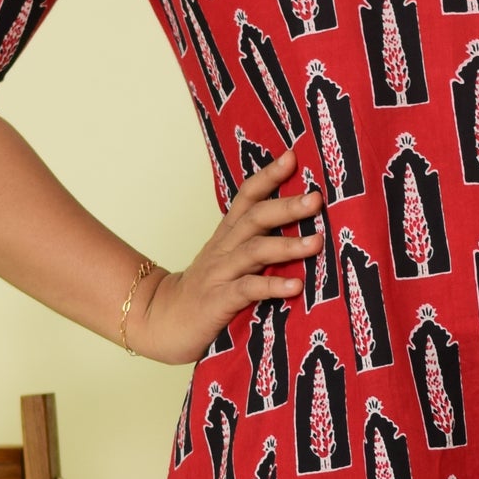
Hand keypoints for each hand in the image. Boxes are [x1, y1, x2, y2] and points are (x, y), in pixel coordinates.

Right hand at [132, 153, 324, 364]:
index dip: (268, 176)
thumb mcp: (227, 260)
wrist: (161, 321)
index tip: (292, 157)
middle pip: (256, 218)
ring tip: (317, 242)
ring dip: (287, 245)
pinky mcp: (219, 301)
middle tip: (316, 198)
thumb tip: (300, 230)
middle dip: (287, 206)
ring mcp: (221, 273)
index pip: (247, 197)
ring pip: (255, 250)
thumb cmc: (204, 292)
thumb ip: (255, 244)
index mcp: (227, 235)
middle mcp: (224, 248)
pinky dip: (272, 286)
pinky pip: (248, 289)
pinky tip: (295, 287)